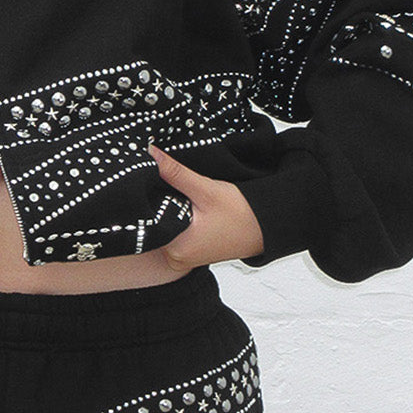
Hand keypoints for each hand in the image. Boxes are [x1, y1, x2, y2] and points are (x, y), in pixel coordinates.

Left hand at [150, 146, 263, 271]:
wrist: (267, 226)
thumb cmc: (241, 213)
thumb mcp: (205, 190)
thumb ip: (176, 173)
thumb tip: (152, 155)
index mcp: (176, 249)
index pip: (146, 222)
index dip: (145, 199)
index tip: (145, 182)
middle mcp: (177, 258)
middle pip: (154, 224)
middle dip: (157, 204)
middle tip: (162, 184)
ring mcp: (184, 257)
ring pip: (164, 227)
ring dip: (167, 210)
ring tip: (175, 194)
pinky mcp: (191, 251)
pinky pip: (174, 232)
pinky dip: (176, 218)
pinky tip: (183, 205)